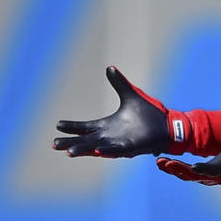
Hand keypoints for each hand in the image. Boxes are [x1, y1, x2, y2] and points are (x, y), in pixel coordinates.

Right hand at [54, 66, 177, 156]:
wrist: (166, 126)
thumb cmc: (148, 114)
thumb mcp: (130, 95)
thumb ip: (119, 83)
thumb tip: (110, 68)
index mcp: (107, 126)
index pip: (85, 127)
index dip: (72, 127)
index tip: (58, 125)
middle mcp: (109, 136)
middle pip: (85, 140)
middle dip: (70, 142)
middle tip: (54, 144)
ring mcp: (118, 143)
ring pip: (96, 148)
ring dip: (83, 149)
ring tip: (68, 152)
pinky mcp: (130, 147)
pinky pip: (116, 150)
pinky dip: (106, 150)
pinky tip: (97, 151)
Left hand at [156, 115, 220, 187]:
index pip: (210, 170)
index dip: (202, 169)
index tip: (192, 167)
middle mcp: (212, 176)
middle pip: (193, 174)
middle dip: (178, 169)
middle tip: (165, 162)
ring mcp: (205, 178)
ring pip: (186, 175)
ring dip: (172, 169)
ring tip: (159, 162)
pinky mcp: (200, 176)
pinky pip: (185, 174)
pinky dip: (174, 169)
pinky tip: (162, 163)